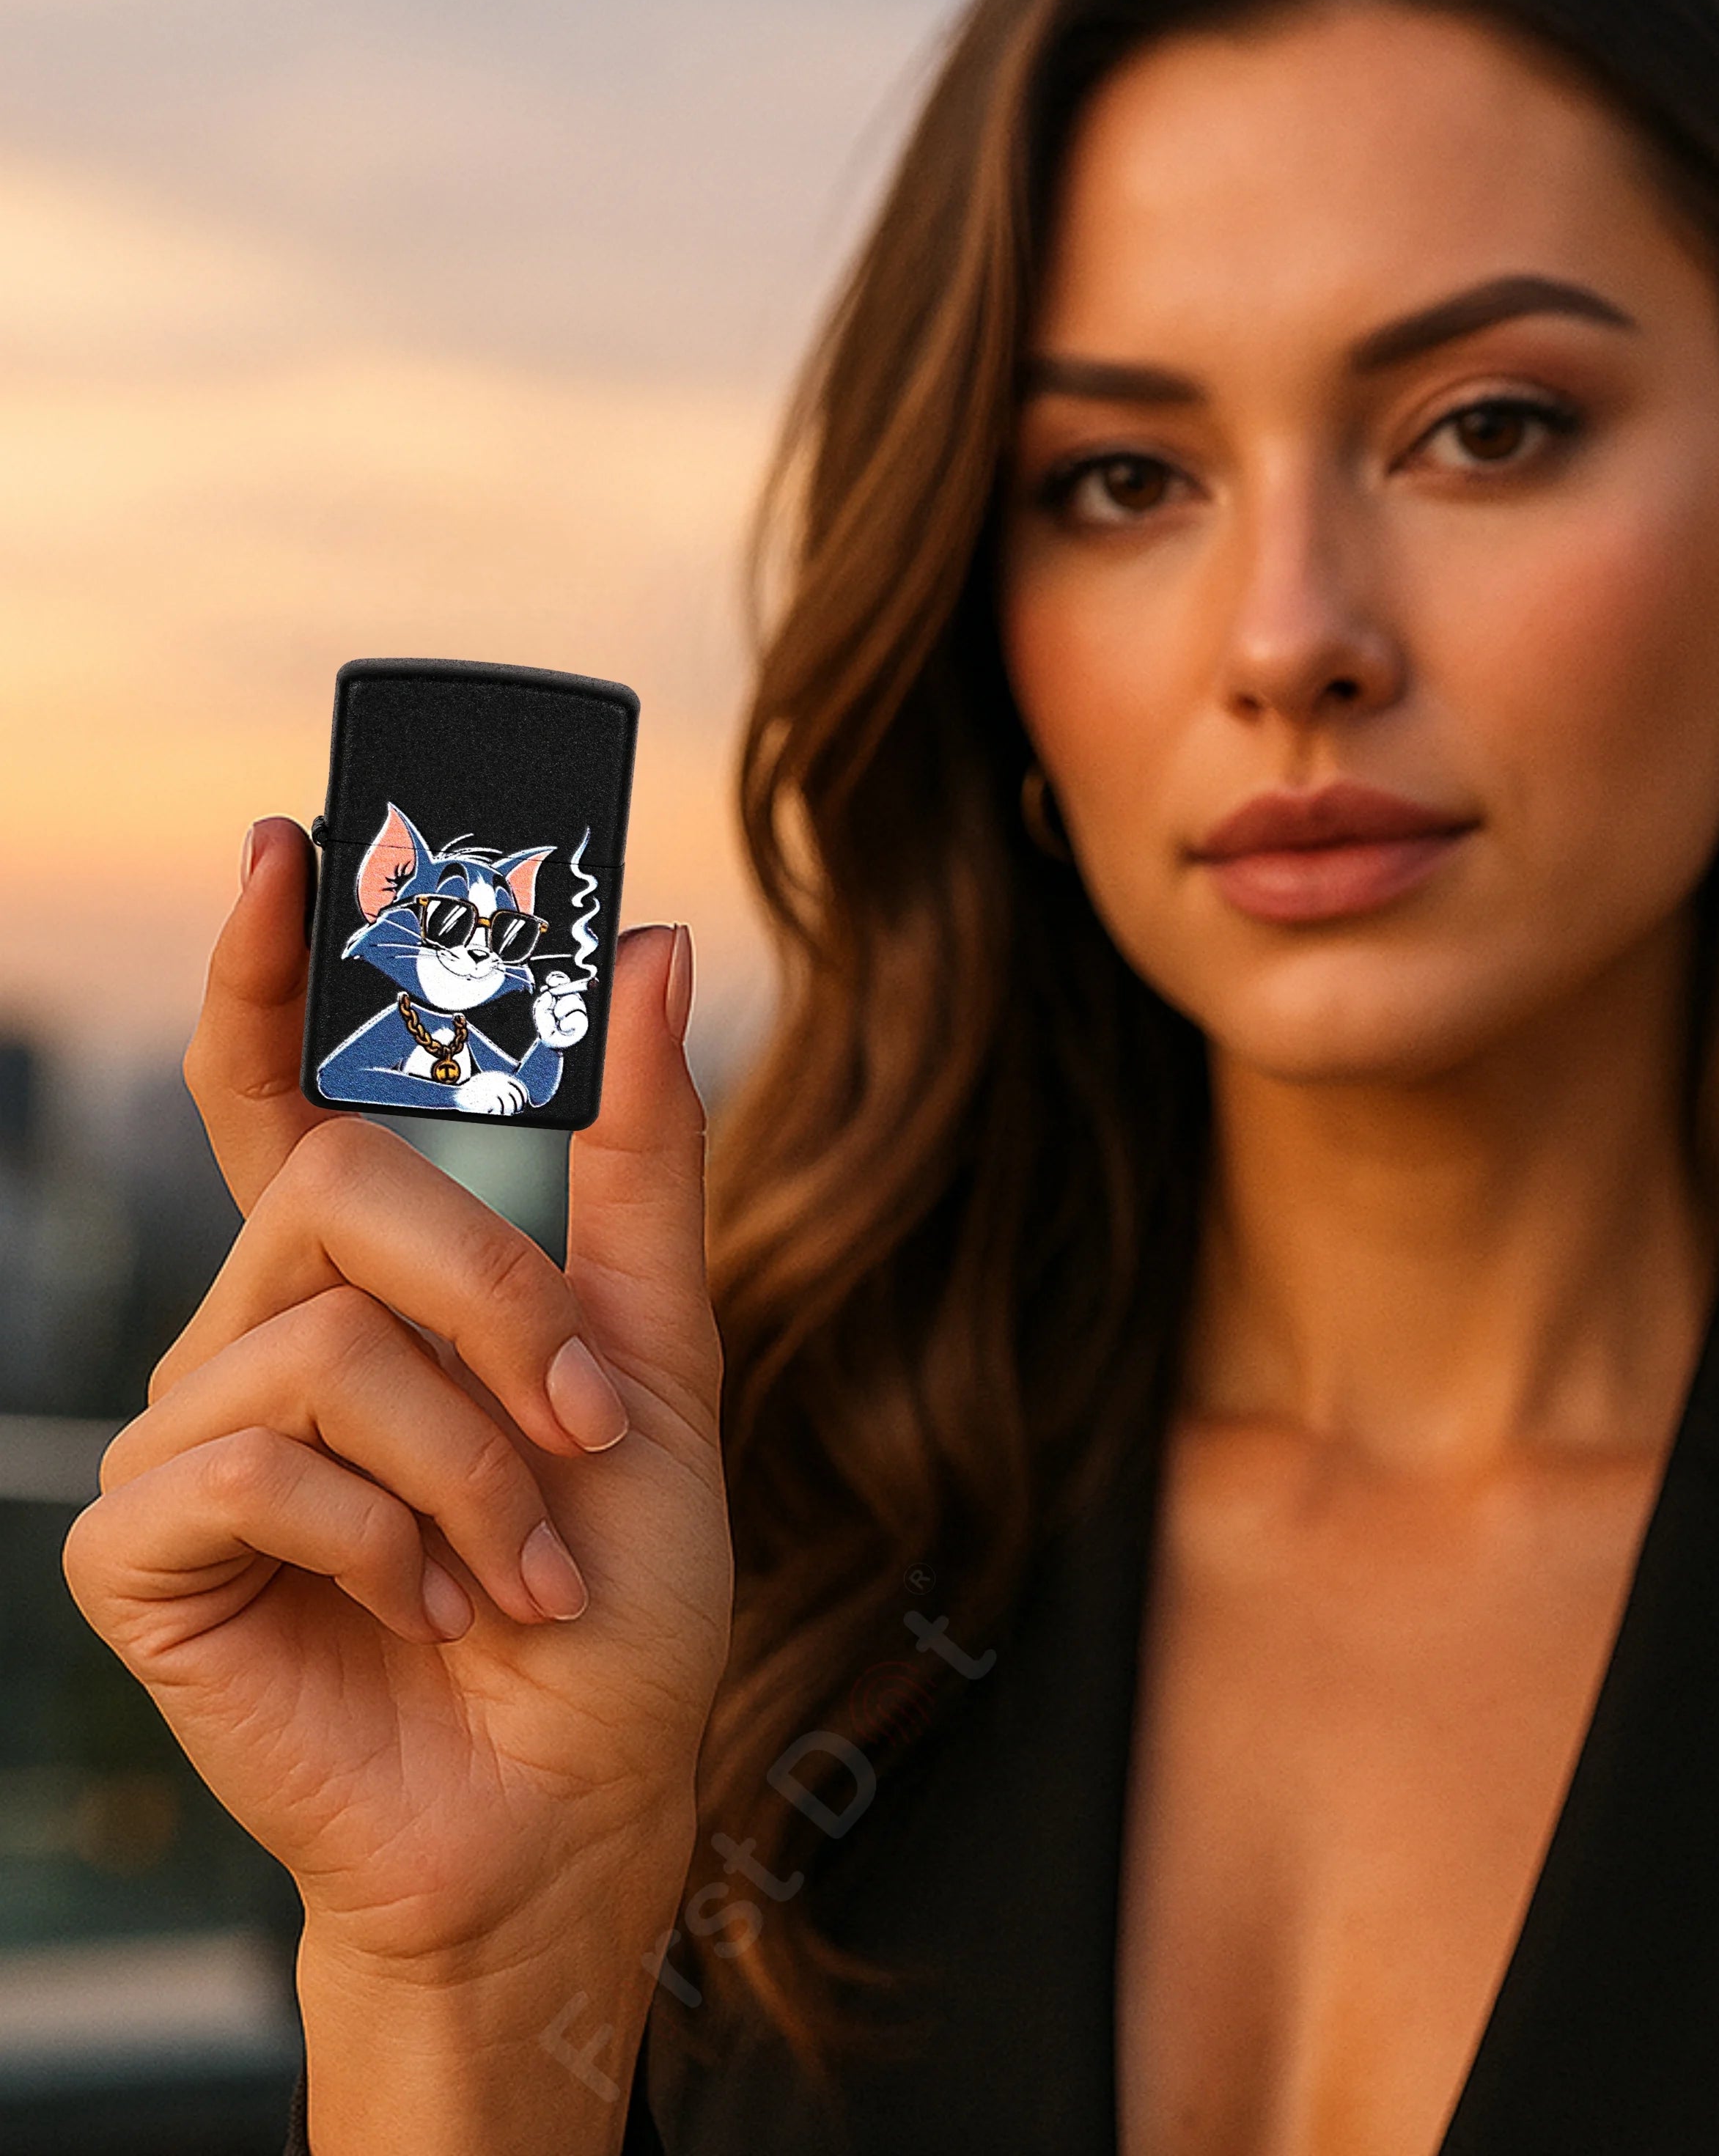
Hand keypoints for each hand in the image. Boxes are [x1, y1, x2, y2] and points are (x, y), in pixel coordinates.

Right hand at [64, 819, 731, 1987]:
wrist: (574, 1787)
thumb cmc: (617, 1582)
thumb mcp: (660, 1352)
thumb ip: (640, 1161)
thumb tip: (648, 952)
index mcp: (375, 1281)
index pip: (290, 1091)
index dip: (277, 966)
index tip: (290, 844)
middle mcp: (264, 1332)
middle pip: (335, 1185)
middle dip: (495, 1292)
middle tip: (586, 1413)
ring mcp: (193, 1437)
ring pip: (326, 1337)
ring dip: (479, 1459)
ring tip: (533, 1563)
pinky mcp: (145, 1549)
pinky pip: (266, 1466)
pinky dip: (400, 1539)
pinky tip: (435, 1606)